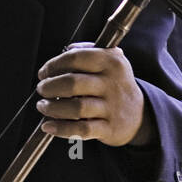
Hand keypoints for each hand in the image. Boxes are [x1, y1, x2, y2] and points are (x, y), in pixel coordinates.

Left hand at [36, 43, 154, 147]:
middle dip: (49, 87)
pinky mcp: (109, 128)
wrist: (138, 114)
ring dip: (52, 108)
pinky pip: (80, 130)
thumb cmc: (114, 85)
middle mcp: (112, 83)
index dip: (54, 65)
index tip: (44, 73)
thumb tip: (66, 51)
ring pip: (75, 108)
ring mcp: (112, 107)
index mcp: (111, 62)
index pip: (76, 58)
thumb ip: (87, 51)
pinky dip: (61, 129)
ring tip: (43, 106)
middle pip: (72, 83)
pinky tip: (48, 126)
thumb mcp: (110, 62)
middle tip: (42, 90)